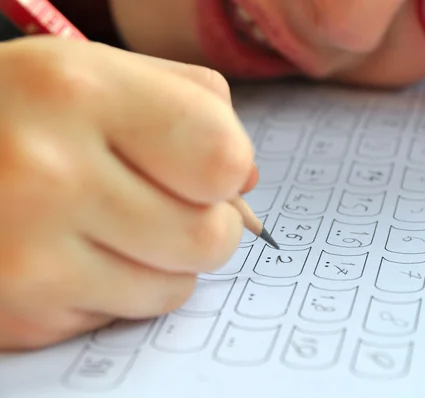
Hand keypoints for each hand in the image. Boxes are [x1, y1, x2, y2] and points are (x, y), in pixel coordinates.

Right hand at [0, 36, 255, 350]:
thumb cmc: (26, 110)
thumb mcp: (99, 71)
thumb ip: (191, 103)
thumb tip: (245, 180)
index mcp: (80, 94)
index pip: (222, 159)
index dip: (228, 169)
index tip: (206, 168)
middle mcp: (50, 175)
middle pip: (209, 237)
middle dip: (207, 224)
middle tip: (168, 203)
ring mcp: (29, 256)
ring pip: (174, 289)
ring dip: (163, 262)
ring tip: (112, 225)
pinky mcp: (21, 313)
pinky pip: (121, 316)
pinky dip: (114, 289)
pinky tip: (73, 251)